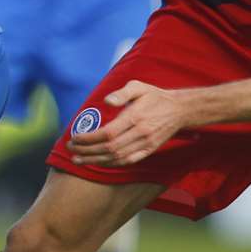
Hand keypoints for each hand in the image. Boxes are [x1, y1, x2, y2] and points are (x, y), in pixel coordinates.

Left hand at [67, 81, 198, 166]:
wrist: (179, 110)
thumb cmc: (155, 96)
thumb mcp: (139, 87)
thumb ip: (122, 93)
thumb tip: (107, 101)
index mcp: (135, 117)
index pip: (107, 133)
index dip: (89, 138)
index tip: (75, 137)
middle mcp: (140, 133)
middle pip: (109, 148)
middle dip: (87, 151)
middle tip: (71, 149)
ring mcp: (145, 144)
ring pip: (117, 158)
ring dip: (95, 160)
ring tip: (78, 160)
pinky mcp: (149, 150)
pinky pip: (127, 161)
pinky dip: (111, 164)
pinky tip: (98, 163)